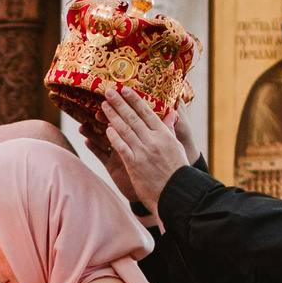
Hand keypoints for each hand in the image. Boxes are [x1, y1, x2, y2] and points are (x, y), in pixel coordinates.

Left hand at [88, 88, 190, 214]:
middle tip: (108, 92)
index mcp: (163, 134)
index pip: (147, 112)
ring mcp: (143, 152)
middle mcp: (153, 140)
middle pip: (133, 118)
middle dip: (119, 104)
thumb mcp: (176, 146)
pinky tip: (106, 129)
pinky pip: (122, 148)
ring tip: (103, 106)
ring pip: (125, 130)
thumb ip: (169, 129)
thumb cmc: (177, 170)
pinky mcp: (134, 164)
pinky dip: (114, 138)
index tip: (125, 90)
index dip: (134, 100)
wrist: (176, 192)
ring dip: (113, 117)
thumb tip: (172, 113)